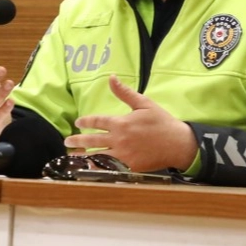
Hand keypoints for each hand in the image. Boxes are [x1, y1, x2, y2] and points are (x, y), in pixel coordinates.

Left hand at [68, 75, 197, 172]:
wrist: (178, 144)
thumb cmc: (162, 122)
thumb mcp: (144, 103)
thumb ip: (125, 93)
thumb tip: (111, 77)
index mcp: (121, 122)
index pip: (97, 122)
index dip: (86, 122)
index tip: (78, 122)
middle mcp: (119, 139)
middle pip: (92, 140)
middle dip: (78, 140)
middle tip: (68, 140)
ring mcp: (123, 154)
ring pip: (98, 155)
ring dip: (83, 155)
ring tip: (73, 156)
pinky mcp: (129, 166)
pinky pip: (109, 167)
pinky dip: (98, 167)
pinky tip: (90, 168)